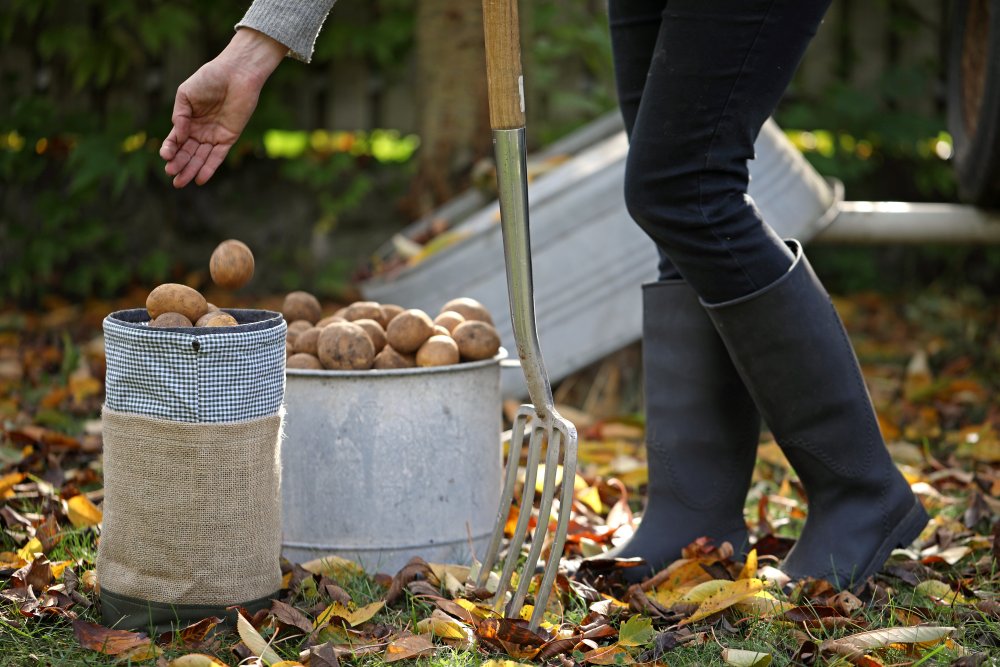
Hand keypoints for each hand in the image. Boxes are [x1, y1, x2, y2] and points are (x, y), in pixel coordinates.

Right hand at [160, 29, 285, 187]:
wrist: (235, 74)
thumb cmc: (209, 79)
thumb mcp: (185, 95)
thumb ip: (180, 115)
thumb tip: (178, 135)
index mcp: (187, 120)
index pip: (175, 140)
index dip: (169, 149)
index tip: (165, 156)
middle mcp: (199, 130)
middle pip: (187, 152)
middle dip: (179, 164)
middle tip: (171, 175)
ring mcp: (214, 135)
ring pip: (200, 157)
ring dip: (191, 170)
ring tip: (181, 182)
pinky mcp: (229, 138)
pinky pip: (218, 156)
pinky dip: (210, 168)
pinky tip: (200, 178)